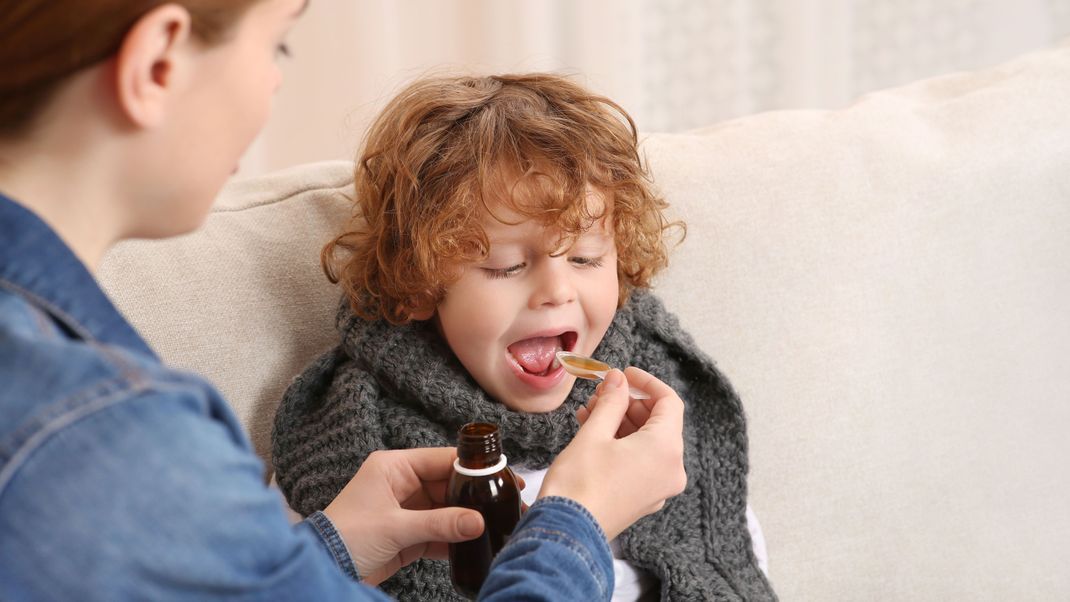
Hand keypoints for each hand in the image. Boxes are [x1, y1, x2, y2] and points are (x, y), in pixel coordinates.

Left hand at [323, 447, 484, 584]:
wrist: (323, 569)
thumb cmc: (346, 537)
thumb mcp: (395, 528)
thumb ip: (440, 524)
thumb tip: (478, 521)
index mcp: (393, 468)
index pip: (441, 460)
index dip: (471, 466)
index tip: (499, 473)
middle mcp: (401, 484)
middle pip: (447, 484)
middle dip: (474, 495)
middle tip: (505, 500)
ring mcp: (405, 509)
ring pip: (446, 509)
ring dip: (467, 518)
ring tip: (497, 521)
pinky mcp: (407, 534)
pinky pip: (438, 531)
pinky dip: (455, 538)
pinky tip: (476, 543)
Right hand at [539, 367, 686, 539]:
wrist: (566, 533)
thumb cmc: (579, 483)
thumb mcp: (595, 433)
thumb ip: (612, 401)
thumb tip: (619, 379)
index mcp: (665, 449)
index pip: (669, 402)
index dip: (646, 383)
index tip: (623, 374)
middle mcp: (671, 470)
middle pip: (659, 423)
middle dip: (629, 403)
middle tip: (600, 393)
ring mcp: (659, 488)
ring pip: (648, 442)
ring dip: (622, 422)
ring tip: (591, 411)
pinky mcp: (644, 499)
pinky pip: (641, 461)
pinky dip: (623, 443)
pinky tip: (594, 432)